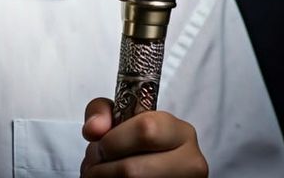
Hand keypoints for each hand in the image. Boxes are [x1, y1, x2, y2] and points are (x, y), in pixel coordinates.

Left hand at [80, 98, 207, 175]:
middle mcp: (189, 163)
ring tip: (100, 175)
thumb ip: (103, 112)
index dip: (114, 140)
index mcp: (182, 133)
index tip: (102, 145)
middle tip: (94, 165)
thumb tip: (94, 128)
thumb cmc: (137, 145)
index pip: (146, 130)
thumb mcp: (124, 118)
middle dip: (103, 169)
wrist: (151, 170)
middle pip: (132, 171)